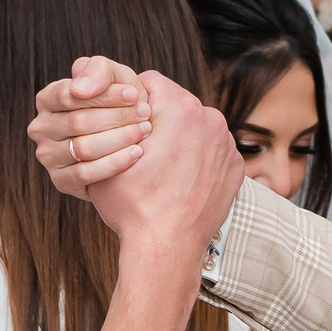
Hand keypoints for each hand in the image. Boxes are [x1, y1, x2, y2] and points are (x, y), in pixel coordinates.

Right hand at [29, 57, 150, 196]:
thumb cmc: (119, 104)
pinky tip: (136, 153)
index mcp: (47, 99)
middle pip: (78, 122)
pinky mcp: (60, 181)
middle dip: (116, 117)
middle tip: (145, 115)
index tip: (134, 95)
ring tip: (144, 131)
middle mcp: (41, 127)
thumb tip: (80, 88)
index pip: (70, 95)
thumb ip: (99, 70)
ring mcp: (48, 156)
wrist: (127, 139)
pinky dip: (115, 163)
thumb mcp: (114, 78)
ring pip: (83, 148)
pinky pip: (87, 173)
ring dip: (119, 139)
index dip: (105, 95)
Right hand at [80, 72, 242, 265]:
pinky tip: (181, 180)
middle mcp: (210, 118)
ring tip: (161, 167)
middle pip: (175, 104)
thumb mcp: (103, 155)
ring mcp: (226, 144)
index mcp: (180, 107)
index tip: (123, 121)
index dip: (129, 101)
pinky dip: (198, 160)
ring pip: (195, 127)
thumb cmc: (133, 204)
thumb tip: (96, 100)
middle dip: (158, 120)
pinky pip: (212, 151)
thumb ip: (104, 119)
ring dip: (180, 139)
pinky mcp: (235, 167)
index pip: (148, 82)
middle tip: (139, 146)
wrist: (166, 248)